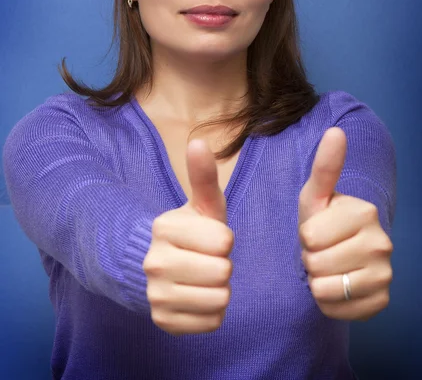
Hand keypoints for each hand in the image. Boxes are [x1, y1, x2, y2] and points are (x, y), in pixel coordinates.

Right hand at [143, 139, 233, 335]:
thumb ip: (203, 176)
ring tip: (205, 279)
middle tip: (208, 260)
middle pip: (223, 273)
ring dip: (220, 291)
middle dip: (223, 266)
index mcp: (164, 227)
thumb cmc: (193, 231)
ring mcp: (155, 295)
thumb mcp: (201, 204)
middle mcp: (154, 262)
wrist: (162, 266)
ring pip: (219, 300)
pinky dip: (212, 313)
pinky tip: (198, 297)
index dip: (225, 241)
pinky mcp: (162, 322)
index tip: (211, 239)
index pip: (224, 241)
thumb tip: (198, 140)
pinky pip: (212, 323)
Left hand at [298, 127, 393, 321]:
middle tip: (322, 250)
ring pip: (325, 288)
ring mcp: (385, 274)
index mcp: (365, 212)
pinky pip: (336, 309)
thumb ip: (325, 165)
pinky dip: (328, 301)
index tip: (316, 230)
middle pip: (316, 263)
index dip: (305, 236)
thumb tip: (335, 131)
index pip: (310, 236)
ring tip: (328, 266)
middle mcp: (382, 243)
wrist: (337, 253)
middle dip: (310, 258)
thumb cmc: (322, 221)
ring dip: (317, 280)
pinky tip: (336, 285)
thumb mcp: (315, 195)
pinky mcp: (380, 301)